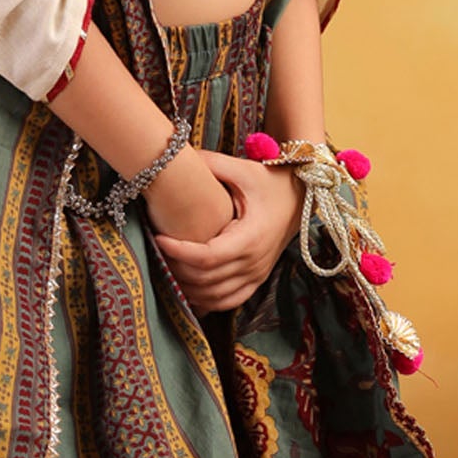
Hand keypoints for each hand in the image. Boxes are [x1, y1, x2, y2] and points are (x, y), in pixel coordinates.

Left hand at [150, 150, 301, 314]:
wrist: (301, 197)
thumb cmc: (270, 182)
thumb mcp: (243, 169)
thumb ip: (212, 164)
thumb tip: (176, 154)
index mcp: (251, 237)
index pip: (207, 256)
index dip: (178, 252)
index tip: (158, 238)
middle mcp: (254, 262)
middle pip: (206, 279)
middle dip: (176, 268)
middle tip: (155, 252)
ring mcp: (257, 275)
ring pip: (214, 296)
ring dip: (187, 287)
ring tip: (166, 268)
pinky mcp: (256, 280)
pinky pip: (228, 302)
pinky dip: (205, 301)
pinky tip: (187, 289)